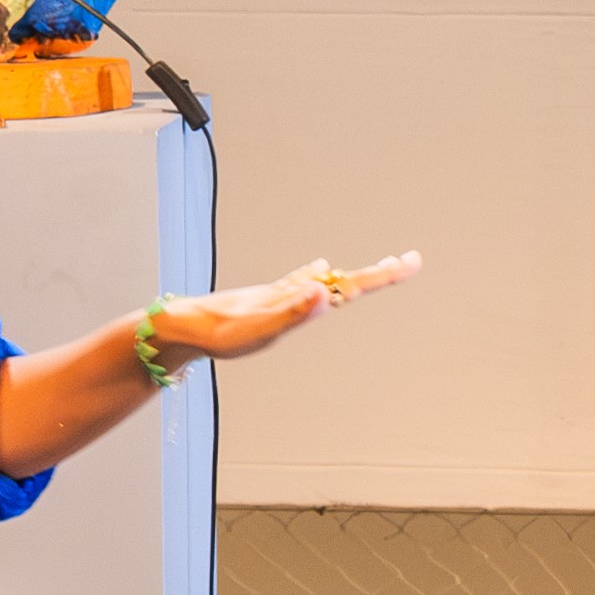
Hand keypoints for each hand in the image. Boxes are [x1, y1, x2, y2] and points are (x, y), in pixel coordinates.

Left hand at [153, 251, 416, 367]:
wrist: (184, 325)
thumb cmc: (219, 333)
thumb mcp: (259, 329)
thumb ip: (293, 312)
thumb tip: (325, 289)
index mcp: (297, 297)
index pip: (349, 285)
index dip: (381, 276)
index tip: (410, 262)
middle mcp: (293, 290)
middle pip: (345, 279)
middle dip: (378, 273)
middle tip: (409, 262)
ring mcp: (282, 293)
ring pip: (328, 279)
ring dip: (356, 275)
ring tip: (379, 269)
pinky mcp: (268, 299)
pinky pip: (304, 282)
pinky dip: (321, 276)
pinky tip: (318, 271)